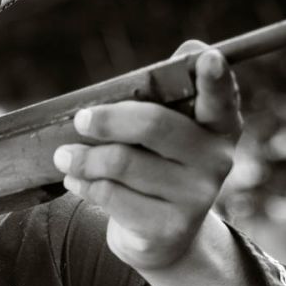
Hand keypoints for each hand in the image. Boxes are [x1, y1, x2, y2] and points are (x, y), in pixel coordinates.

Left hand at [52, 41, 242, 270]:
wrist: (161, 236)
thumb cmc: (156, 167)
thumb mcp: (164, 134)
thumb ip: (167, 96)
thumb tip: (189, 48)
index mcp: (220, 126)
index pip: (221, 99)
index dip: (215, 79)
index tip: (207, 58)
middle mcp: (216, 160)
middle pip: (153, 125)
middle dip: (108, 119)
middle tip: (81, 119)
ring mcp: (196, 197)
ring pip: (122, 162)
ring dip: (83, 158)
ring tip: (64, 157)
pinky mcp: (167, 227)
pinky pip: (110, 195)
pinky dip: (84, 184)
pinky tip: (76, 181)